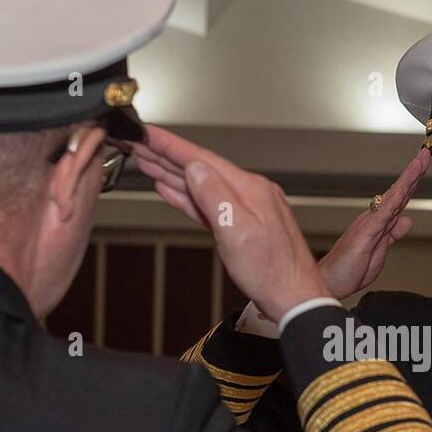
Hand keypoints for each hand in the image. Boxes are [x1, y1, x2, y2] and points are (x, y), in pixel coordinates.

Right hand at [129, 125, 328, 321]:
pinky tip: (172, 190)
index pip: (202, 159)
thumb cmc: (272, 272)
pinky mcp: (243, 223)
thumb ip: (215, 197)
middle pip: (200, 168)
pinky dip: (188, 195)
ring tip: (147, 162)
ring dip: (173, 174)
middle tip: (137, 144)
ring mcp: (248, 207)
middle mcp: (250, 193)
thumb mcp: (237, 233)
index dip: (171, 146)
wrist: (294, 297)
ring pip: (203, 184)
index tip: (148, 133)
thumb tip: (195, 169)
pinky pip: (209, 203)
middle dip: (167, 156)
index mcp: (250, 189)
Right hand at [317, 148, 429, 299]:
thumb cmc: (350, 268)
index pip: (400, 198)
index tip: (424, 164)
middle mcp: (374, 217)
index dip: (413, 181)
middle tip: (426, 152)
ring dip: (408, 178)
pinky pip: (383, 214)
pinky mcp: (366, 234)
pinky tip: (403, 189)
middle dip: (414, 171)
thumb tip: (406, 220)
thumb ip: (393, 234)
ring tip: (420, 161)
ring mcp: (370, 223)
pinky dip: (394, 200)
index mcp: (379, 221)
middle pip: (399, 191)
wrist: (329, 281)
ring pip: (393, 196)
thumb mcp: (380, 251)